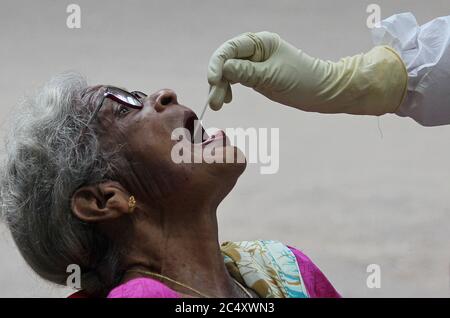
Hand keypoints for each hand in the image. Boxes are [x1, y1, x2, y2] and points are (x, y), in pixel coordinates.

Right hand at [207, 31, 406, 115]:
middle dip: (218, 80)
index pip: (230, 49)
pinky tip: (227, 99)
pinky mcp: (255, 77)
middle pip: (226, 62)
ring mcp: (254, 64)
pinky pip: (235, 80)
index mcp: (261, 42)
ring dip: (220, 87)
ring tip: (218, 105)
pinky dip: (228, 89)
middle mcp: (254, 50)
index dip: (218, 63)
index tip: (213, 80)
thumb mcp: (273, 77)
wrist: (322, 92)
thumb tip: (224, 68)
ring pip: (228, 73)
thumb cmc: (303, 80)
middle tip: (214, 103)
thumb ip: (247, 72)